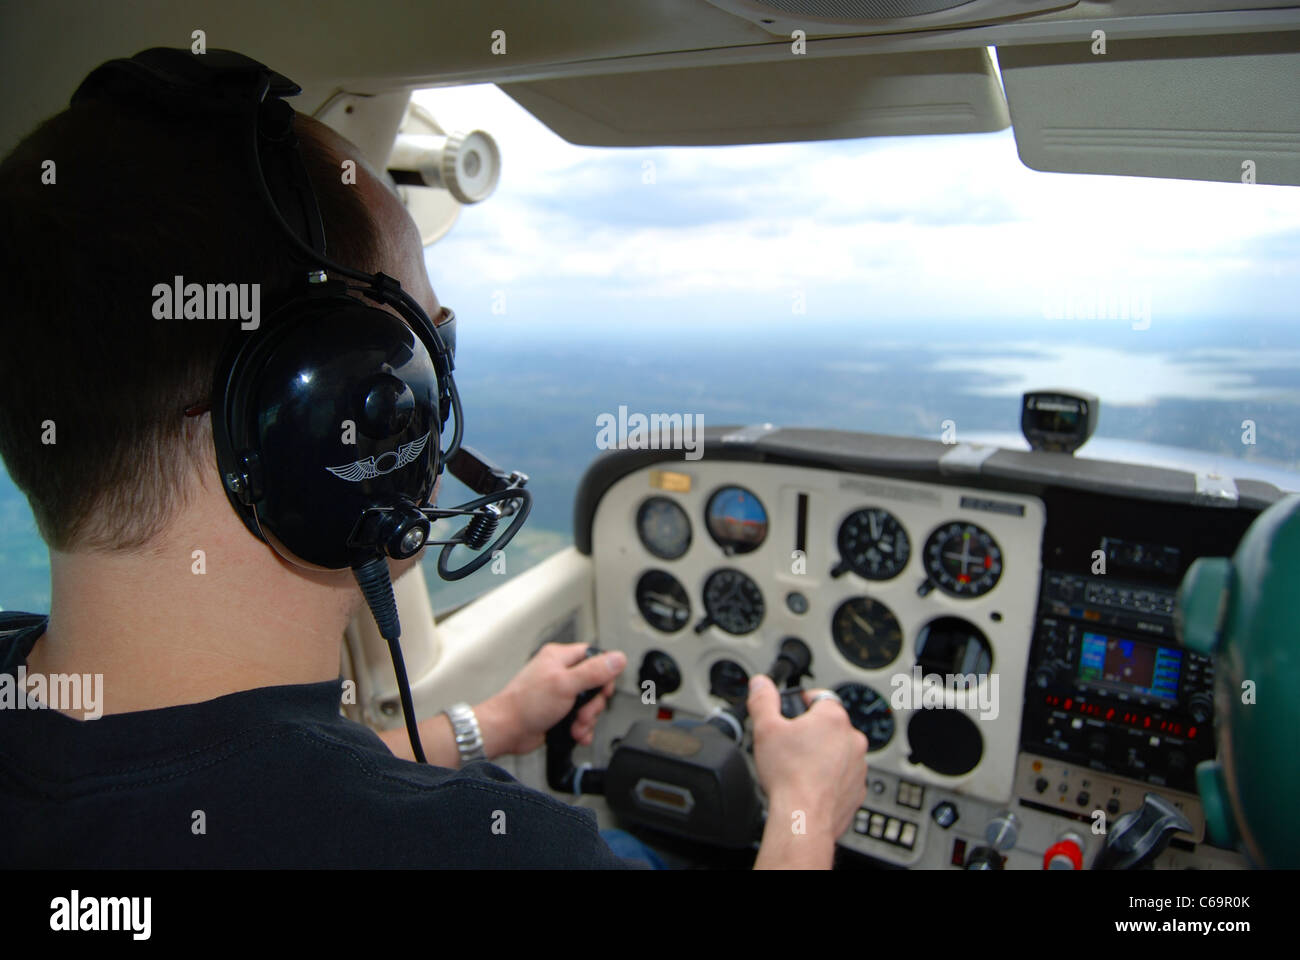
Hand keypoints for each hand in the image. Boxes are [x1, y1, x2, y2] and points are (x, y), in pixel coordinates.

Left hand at [481, 642, 626, 756]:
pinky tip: (577, 734)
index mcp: (560, 657)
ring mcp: (559, 693)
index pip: (595, 657)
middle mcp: (560, 672)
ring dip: (587, 719)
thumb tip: (617, 658)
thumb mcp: (565, 684)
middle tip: (584, 712)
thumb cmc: (525, 704)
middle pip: (595, 685)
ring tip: (576, 726)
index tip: (602, 690)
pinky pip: (579, 718)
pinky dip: (581, 728)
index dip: (604, 674)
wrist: (507, 730)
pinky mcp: (558, 711)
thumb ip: (594, 672)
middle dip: (593, 704)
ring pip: (588, 704)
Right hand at [748, 675, 867, 859]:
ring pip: (838, 752)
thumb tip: (761, 683)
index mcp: (833, 718)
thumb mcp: (765, 729)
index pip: (820, 697)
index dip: (802, 702)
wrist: (803, 818)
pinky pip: (843, 777)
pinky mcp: (857, 790)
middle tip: (789, 745)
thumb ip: (763, 700)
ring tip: (798, 768)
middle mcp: (852, 739)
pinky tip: (809, 786)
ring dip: (822, 755)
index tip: (791, 713)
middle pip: (829, 726)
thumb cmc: (788, 775)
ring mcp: (858, 766)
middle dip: (811, 732)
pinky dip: (829, 779)